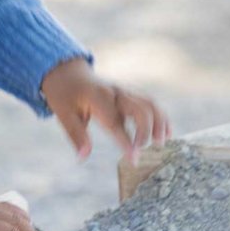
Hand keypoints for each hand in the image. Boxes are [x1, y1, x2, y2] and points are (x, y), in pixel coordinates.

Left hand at [40, 58, 170, 164]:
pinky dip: (160, 116)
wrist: (67, 72)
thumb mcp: (63, 115)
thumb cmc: (64, 95)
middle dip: (146, 131)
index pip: (115, 122)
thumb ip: (76, 136)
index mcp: (97, 98)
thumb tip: (83, 158)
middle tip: (146, 150)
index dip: (126, 140)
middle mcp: (114, 92)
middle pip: (139, 109)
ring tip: (162, 142)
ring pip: (149, 103)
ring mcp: (124, 90)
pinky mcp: (129, 92)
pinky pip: (149, 102)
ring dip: (159, 122)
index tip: (134, 158)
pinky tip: (166, 132)